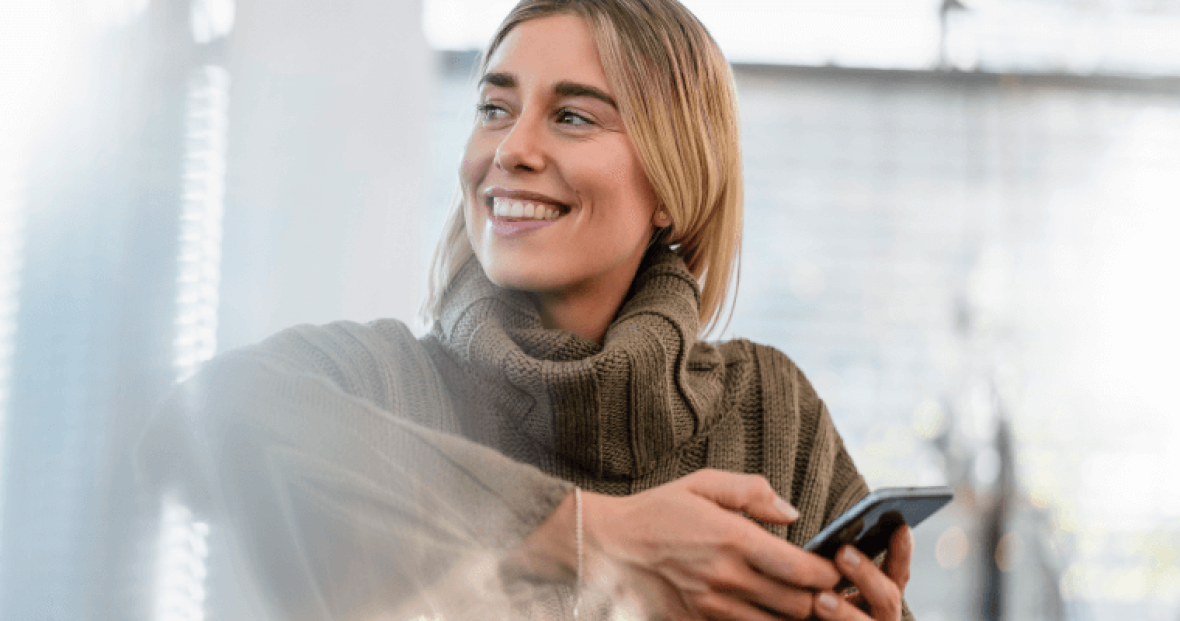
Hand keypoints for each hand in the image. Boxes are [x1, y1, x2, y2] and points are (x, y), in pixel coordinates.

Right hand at [582, 469, 841, 619]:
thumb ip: (753, 492)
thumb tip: (793, 514)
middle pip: (797, 606)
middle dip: (818, 599)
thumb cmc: (658, 510)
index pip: (800, 569)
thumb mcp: (703, 483)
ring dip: (793, 617)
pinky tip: (765, 610)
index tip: (834, 567)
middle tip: (825, 588)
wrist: (608, 545)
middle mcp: (725, 578)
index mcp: (733, 539)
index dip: (828, 573)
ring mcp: (710, 607)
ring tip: (800, 602)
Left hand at [811, 525, 911, 620]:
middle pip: (886, 599)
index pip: (898, 574)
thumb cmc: (818, 607)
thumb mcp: (831, 586)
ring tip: (820, 600)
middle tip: (843, 552)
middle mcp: (882, 619)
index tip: (900, 527)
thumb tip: (833, 543)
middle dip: (866, 575)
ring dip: (843, 613)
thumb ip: (839, 571)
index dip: (902, 553)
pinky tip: (802, 614)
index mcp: (881, 601)